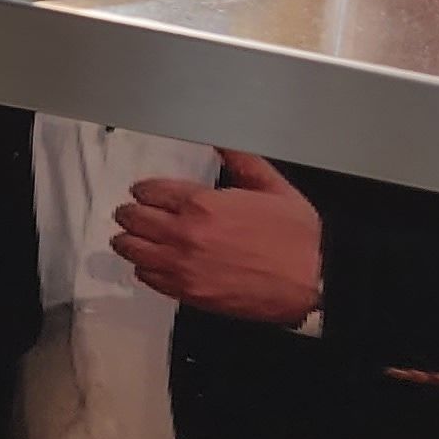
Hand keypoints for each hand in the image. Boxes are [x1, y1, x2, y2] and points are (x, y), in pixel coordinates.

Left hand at [113, 152, 321, 328]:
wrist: (313, 282)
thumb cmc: (297, 237)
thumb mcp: (272, 186)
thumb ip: (241, 160)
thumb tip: (220, 143)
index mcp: (203, 204)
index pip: (153, 192)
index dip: (143, 191)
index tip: (139, 192)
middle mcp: (186, 235)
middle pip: (137, 221)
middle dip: (129, 214)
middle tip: (126, 213)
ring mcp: (185, 268)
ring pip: (137, 253)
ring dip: (128, 243)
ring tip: (125, 239)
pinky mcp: (191, 296)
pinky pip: (152, 281)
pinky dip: (144, 271)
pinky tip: (146, 266)